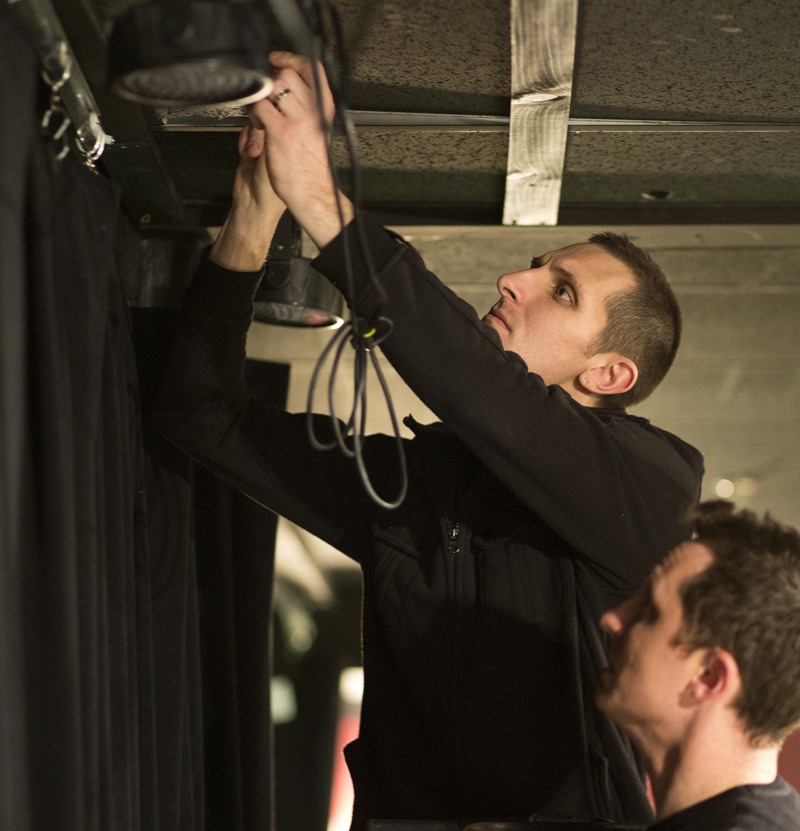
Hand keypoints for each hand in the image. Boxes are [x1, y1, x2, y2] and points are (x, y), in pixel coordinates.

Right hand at [210, 124, 285, 271]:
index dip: (279, 117)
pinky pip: (247, 132)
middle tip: (261, 142)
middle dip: (263, 128)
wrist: (254, 203)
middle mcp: (284, 143)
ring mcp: (269, 144)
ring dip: (252, 138)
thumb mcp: (277, 154)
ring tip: (254, 154)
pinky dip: (244, 141)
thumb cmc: (273, 188)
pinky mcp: (253, 146)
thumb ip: (276, 132)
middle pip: (272, 119)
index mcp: (297, 145)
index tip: (271, 121)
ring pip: (257, 123)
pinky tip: (247, 155)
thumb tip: (272, 114)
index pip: (290, 120)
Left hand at [248, 51, 353, 249]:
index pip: (311, 69)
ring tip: (265, 117)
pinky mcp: (279, 132)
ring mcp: (296, 120)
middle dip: (272, 83)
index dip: (291, 59)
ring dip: (262, 99)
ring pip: (272, 88)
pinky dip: (254, 113)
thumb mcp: (317, 131)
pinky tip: (259, 126)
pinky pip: (260, 107)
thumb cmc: (311, 168)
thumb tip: (288, 89)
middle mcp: (312, 112)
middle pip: (286, 75)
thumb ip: (307, 108)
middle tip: (269, 100)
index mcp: (324, 110)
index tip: (278, 59)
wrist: (310, 193)